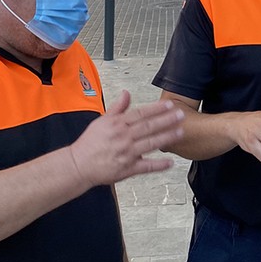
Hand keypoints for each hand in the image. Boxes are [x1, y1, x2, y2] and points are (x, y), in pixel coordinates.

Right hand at [68, 91, 183, 187]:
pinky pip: (146, 167)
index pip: (141, 113)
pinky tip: (170, 162)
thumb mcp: (101, 120)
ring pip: (150, 144)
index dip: (156, 109)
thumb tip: (127, 93)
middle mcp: (124, 137)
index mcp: (118, 124)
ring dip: (167, 137)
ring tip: (180, 132)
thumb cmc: (90, 143)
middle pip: (149, 126)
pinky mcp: (127, 169)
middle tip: (182, 115)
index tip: (170, 105)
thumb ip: (117, 107)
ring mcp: (127, 153)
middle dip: (167, 120)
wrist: (78, 164)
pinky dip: (158, 165)